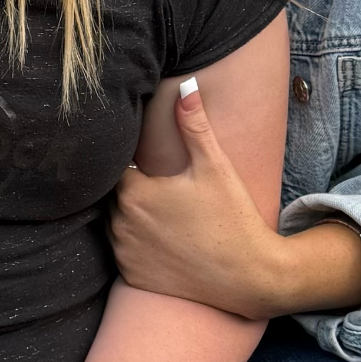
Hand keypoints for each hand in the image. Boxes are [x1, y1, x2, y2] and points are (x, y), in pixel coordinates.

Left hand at [111, 82, 291, 318]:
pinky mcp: (131, 276)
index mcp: (133, 193)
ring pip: (114, 223)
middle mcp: (119, 224)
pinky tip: (162, 239)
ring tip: (163, 211)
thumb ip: (194, 125)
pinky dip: (135, 244)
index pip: (114, 165)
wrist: (248, 276)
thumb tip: (185, 85)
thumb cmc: (232, 218)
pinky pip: (123, 252)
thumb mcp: (215, 167)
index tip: (148, 160)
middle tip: (161, 185)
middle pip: (113, 194)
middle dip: (130, 187)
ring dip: (129, 215)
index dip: (130, 160)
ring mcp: (124, 253)